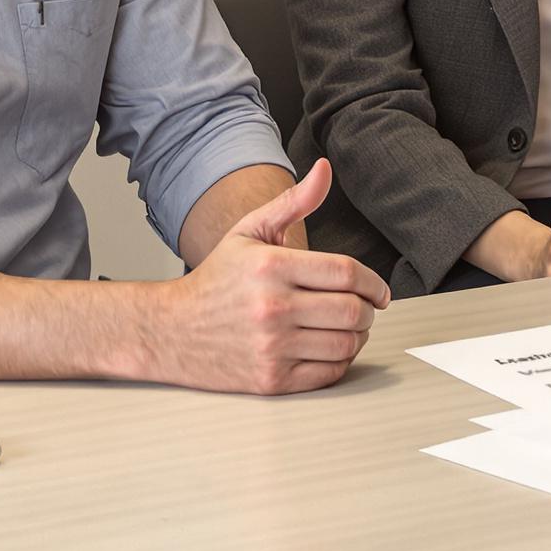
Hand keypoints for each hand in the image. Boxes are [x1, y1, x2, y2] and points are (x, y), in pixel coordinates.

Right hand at [161, 158, 390, 393]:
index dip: (374, 282)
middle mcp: (272, 307)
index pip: (346, 273)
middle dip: (369, 310)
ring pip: (345, 344)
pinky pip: (328, 374)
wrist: (170, 330)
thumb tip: (325, 170)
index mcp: (272, 266)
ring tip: (348, 327)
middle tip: (365, 308)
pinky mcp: (271, 380)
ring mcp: (271, 347)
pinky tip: (330, 348)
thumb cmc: (216, 279)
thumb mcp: (250, 231)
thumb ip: (293, 202)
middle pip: (351, 311)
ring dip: (358, 336)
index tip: (380, 291)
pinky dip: (341, 362)